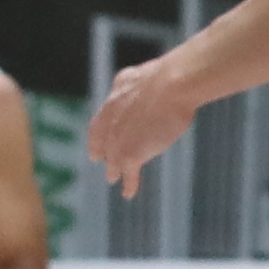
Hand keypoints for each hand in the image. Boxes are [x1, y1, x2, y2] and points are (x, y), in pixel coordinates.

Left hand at [82, 56, 197, 192]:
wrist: (172, 86)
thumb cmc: (168, 77)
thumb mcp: (141, 75)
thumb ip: (133, 85)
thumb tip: (135, 82)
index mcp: (115, 98)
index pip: (100, 121)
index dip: (98, 134)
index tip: (97, 143)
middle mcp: (111, 119)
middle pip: (104, 141)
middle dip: (104, 152)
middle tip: (101, 161)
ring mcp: (119, 138)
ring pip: (113, 159)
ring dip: (114, 170)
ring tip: (113, 178)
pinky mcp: (131, 154)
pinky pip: (128, 174)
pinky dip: (129, 184)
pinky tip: (128, 193)